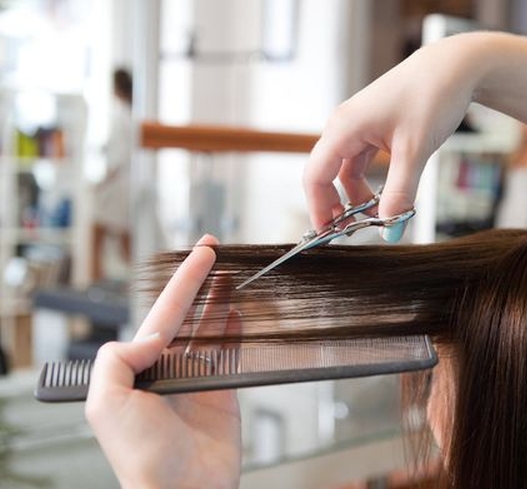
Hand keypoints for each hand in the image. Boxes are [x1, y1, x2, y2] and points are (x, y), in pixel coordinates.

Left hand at [85, 234, 241, 488]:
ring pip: (210, 328)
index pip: (163, 313)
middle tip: (213, 250)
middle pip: (187, 314)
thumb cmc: (142, 458)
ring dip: (219, 300)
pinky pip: (232, 352)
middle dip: (199, 281)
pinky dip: (236, 330)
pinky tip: (238, 312)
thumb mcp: (105, 404)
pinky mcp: (224, 392)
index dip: (183, 280)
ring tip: (231, 275)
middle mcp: (168, 368)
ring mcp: (198, 379)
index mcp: (140, 367)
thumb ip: (118, 359)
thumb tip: (152, 335)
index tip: (201, 254)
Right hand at [303, 35, 480, 237]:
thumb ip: (400, 193)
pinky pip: (361, 162)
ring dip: (356, 196)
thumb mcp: (415, 151)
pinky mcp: (373, 128)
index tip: (327, 235)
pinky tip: (384, 197)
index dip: (318, 208)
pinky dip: (369, 183)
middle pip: (325, 174)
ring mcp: (358, 127)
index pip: (316, 175)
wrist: (454, 67)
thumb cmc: (431, 95)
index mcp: (344, 127)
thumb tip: (390, 230)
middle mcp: (344, 126)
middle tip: (351, 232)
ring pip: (345, 171)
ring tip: (376, 217)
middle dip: (335, 206)